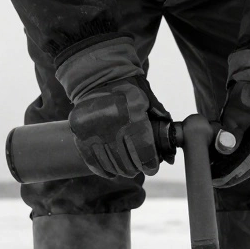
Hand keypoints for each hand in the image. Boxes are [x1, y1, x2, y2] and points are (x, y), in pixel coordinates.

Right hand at [57, 37, 172, 178]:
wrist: (95, 76)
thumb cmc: (126, 87)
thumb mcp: (147, 97)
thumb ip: (159, 118)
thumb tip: (169, 148)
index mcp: (131, 114)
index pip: (143, 150)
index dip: (150, 164)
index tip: (152, 167)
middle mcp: (111, 124)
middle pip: (127, 160)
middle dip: (137, 168)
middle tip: (141, 168)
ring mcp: (93, 130)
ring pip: (111, 163)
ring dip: (122, 170)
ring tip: (128, 169)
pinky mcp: (80, 134)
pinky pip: (93, 161)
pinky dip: (104, 170)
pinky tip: (112, 172)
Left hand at [211, 49, 249, 187]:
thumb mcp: (238, 111)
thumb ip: (232, 131)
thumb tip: (225, 148)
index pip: (247, 165)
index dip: (230, 174)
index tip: (215, 180)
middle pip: (248, 168)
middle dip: (229, 174)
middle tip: (211, 179)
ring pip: (247, 164)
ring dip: (231, 168)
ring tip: (214, 172)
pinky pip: (248, 156)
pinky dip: (235, 160)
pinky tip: (222, 162)